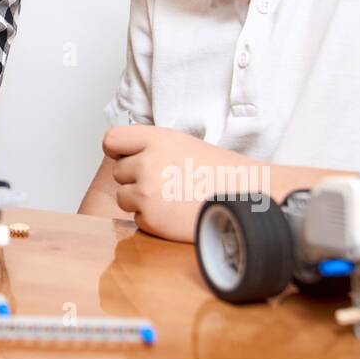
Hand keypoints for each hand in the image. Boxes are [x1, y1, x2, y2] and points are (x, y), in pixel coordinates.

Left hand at [103, 124, 266, 241]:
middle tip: (165, 181)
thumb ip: (151, 145)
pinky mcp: (151, 219)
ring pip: (123, 196)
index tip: (126, 157)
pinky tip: (176, 213)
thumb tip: (122, 151)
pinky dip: (152, 219)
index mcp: (156, 139)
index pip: (112, 140)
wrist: (247, 199)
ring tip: (171, 197)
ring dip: (140, 200)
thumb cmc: (218, 172)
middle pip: (118, 172)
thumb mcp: (182, 143)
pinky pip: (137, 218)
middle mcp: (147, 163)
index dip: (118, 151)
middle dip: (134, 178)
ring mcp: (147, 192)